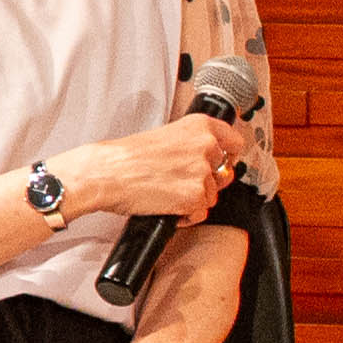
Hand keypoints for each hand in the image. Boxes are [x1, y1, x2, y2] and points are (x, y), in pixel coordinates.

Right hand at [54, 113, 245, 224]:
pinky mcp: (195, 197)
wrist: (106, 173)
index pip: (236, 142)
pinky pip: (200, 213)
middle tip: (182, 183)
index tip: (224, 162)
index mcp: (200, 126)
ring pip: (212, 196)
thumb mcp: (166, 135)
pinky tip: (167, 206)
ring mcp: (203, 172)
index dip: (229, 156)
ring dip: (193, 200)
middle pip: (224, 174)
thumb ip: (192, 143)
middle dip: (208, 182)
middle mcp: (207, 146)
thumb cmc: (126, 156)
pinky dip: (185, 216)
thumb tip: (209, 157)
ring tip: (166, 193)